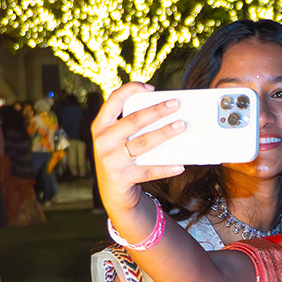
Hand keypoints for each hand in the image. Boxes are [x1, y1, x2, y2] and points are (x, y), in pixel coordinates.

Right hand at [90, 83, 188, 219]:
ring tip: (181, 126)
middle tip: (176, 105)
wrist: (112, 193)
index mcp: (101, 125)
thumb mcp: (117, 139)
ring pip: (143, 143)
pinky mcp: (122, 177)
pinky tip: (180, 164)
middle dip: (156, 111)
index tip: (152, 88)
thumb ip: (131, 125)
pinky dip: (166, 168)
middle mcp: (103, 140)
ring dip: (164, 133)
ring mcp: (111, 160)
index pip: (114, 99)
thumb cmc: (121, 158)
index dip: (132, 90)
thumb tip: (165, 113)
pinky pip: (149, 170)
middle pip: (133, 120)